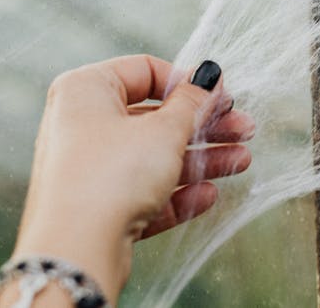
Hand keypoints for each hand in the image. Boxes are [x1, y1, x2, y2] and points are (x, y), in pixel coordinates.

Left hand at [11, 55, 254, 303]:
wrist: (76, 250)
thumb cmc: (112, 175)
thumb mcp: (164, 130)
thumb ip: (192, 103)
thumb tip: (207, 78)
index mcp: (85, 90)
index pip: (144, 71)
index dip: (188, 82)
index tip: (222, 95)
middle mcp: (81, 125)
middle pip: (154, 118)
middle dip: (204, 126)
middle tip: (243, 130)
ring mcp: (88, 169)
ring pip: (153, 158)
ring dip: (200, 160)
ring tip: (241, 162)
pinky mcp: (97, 208)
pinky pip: (143, 193)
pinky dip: (177, 193)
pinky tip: (209, 195)